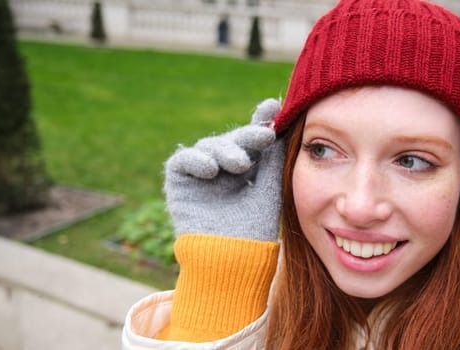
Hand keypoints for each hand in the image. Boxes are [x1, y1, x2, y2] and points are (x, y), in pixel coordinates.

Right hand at [163, 98, 284, 241]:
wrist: (232, 261)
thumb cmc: (255, 229)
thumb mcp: (269, 186)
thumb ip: (272, 154)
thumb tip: (280, 116)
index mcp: (247, 170)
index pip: (252, 141)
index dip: (261, 123)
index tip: (274, 106)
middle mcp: (222, 169)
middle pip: (233, 140)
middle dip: (248, 137)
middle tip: (264, 136)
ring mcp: (200, 175)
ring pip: (210, 147)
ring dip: (225, 150)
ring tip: (240, 164)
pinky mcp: (178, 182)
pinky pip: (183, 160)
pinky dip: (196, 159)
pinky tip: (211, 169)